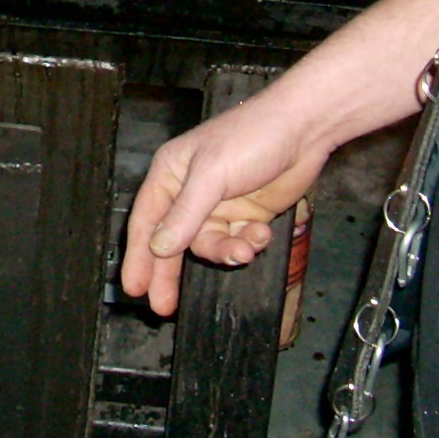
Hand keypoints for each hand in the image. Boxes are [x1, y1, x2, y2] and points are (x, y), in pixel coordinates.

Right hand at [118, 93, 327, 316]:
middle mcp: (190, 192)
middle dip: (171, 273)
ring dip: (226, 251)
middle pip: (174, 241)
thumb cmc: (250, 138)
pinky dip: (248, 242)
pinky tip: (260, 233)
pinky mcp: (246, 213)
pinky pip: (237, 241)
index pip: (146, 221)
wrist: (303, 130)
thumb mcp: (212, 175)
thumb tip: (158, 248)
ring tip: (243, 249)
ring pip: (210, 244)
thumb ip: (185, 215)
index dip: (138, 256)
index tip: (134, 287)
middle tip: (165, 307)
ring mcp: (219, 205)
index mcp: (170, 174)